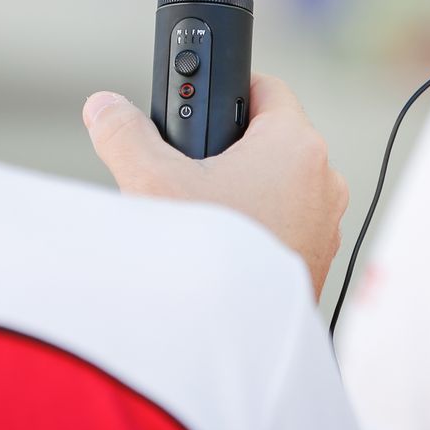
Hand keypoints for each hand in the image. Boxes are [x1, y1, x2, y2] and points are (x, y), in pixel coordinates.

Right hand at [83, 74, 349, 298]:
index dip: (228, 89)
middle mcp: (323, 182)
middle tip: (187, 163)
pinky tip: (217, 246)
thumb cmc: (206, 255)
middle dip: (229, 147)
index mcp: (296, 146)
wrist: (230, 340)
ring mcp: (325, 227)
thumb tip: (104, 107)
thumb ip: (124, 134)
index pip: (267, 89)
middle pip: (271, 141)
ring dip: (243, 191)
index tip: (198, 104)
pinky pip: (285, 227)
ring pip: (280, 187)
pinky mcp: (315, 265)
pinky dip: (256, 228)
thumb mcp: (151, 182)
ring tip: (197, 211)